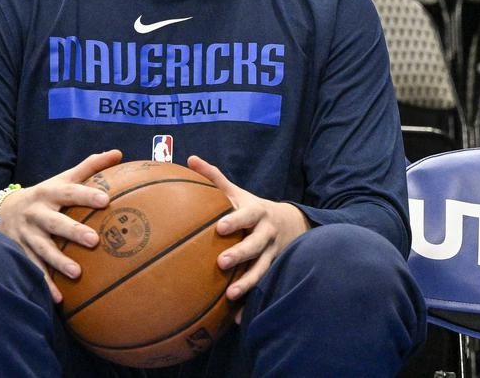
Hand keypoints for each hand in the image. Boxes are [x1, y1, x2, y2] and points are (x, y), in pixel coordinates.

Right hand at [0, 150, 120, 302]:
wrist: (5, 210)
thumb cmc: (47, 194)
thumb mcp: (64, 178)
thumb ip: (90, 166)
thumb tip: (118, 153)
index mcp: (49, 193)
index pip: (70, 193)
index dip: (86, 195)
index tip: (106, 200)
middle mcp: (36, 214)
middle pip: (55, 223)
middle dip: (73, 231)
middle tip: (94, 240)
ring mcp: (27, 235)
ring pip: (42, 249)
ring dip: (58, 262)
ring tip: (78, 273)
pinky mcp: (21, 252)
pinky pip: (33, 269)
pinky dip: (45, 284)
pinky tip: (59, 298)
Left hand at [187, 156, 309, 319]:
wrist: (290, 224)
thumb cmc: (251, 209)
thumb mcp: (237, 192)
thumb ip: (214, 178)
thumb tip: (189, 158)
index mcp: (256, 213)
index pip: (245, 216)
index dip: (235, 221)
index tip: (220, 227)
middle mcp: (266, 234)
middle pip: (255, 245)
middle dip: (240, 254)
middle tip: (222, 262)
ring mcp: (271, 254)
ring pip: (262, 269)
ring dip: (247, 283)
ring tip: (230, 295)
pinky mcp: (271, 271)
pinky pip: (262, 288)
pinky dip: (249, 305)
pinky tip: (237, 320)